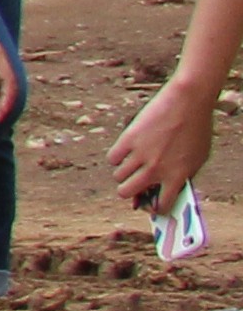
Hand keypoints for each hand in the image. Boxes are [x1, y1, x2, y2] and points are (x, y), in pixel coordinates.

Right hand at [112, 83, 216, 214]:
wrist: (187, 102)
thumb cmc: (197, 130)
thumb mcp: (198, 159)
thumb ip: (183, 176)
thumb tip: (166, 190)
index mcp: (177, 177)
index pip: (160, 205)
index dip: (154, 208)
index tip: (151, 203)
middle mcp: (157, 169)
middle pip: (127, 192)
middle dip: (129, 193)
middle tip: (133, 186)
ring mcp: (141, 155)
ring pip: (118, 176)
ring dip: (123, 174)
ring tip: (131, 164)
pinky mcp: (128, 139)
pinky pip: (112, 158)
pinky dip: (116, 158)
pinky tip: (125, 152)